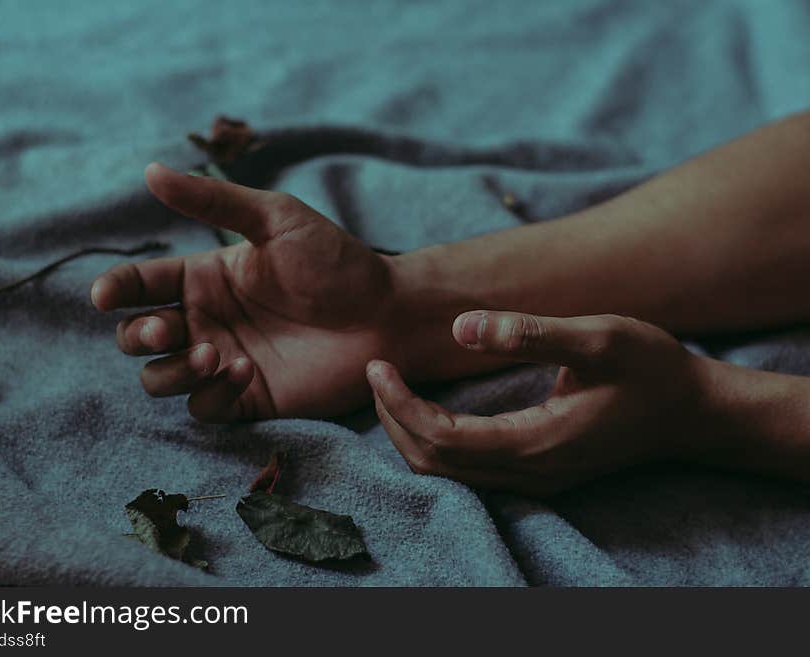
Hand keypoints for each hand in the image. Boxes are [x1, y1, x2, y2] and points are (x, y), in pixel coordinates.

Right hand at [91, 163, 400, 419]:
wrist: (385, 314)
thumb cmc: (336, 262)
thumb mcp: (275, 220)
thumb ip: (212, 200)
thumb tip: (150, 171)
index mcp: (204, 277)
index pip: (137, 286)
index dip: (112, 290)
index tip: (105, 296)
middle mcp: (206, 320)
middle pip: (136, 336)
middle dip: (137, 335)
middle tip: (169, 329)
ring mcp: (222, 361)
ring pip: (160, 377)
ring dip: (171, 369)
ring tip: (214, 352)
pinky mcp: (246, 398)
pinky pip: (202, 407)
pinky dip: (208, 394)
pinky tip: (242, 371)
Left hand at [367, 311, 716, 495]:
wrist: (693, 414)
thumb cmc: (651, 369)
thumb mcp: (599, 338)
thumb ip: (530, 333)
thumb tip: (460, 327)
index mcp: (538, 442)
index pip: (442, 437)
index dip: (400, 405)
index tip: (378, 366)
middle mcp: (529, 473)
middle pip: (434, 463)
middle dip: (394, 419)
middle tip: (377, 373)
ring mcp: (534, 480)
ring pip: (447, 473)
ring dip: (410, 434)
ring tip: (392, 390)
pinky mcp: (537, 474)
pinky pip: (466, 471)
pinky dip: (434, 444)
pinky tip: (427, 411)